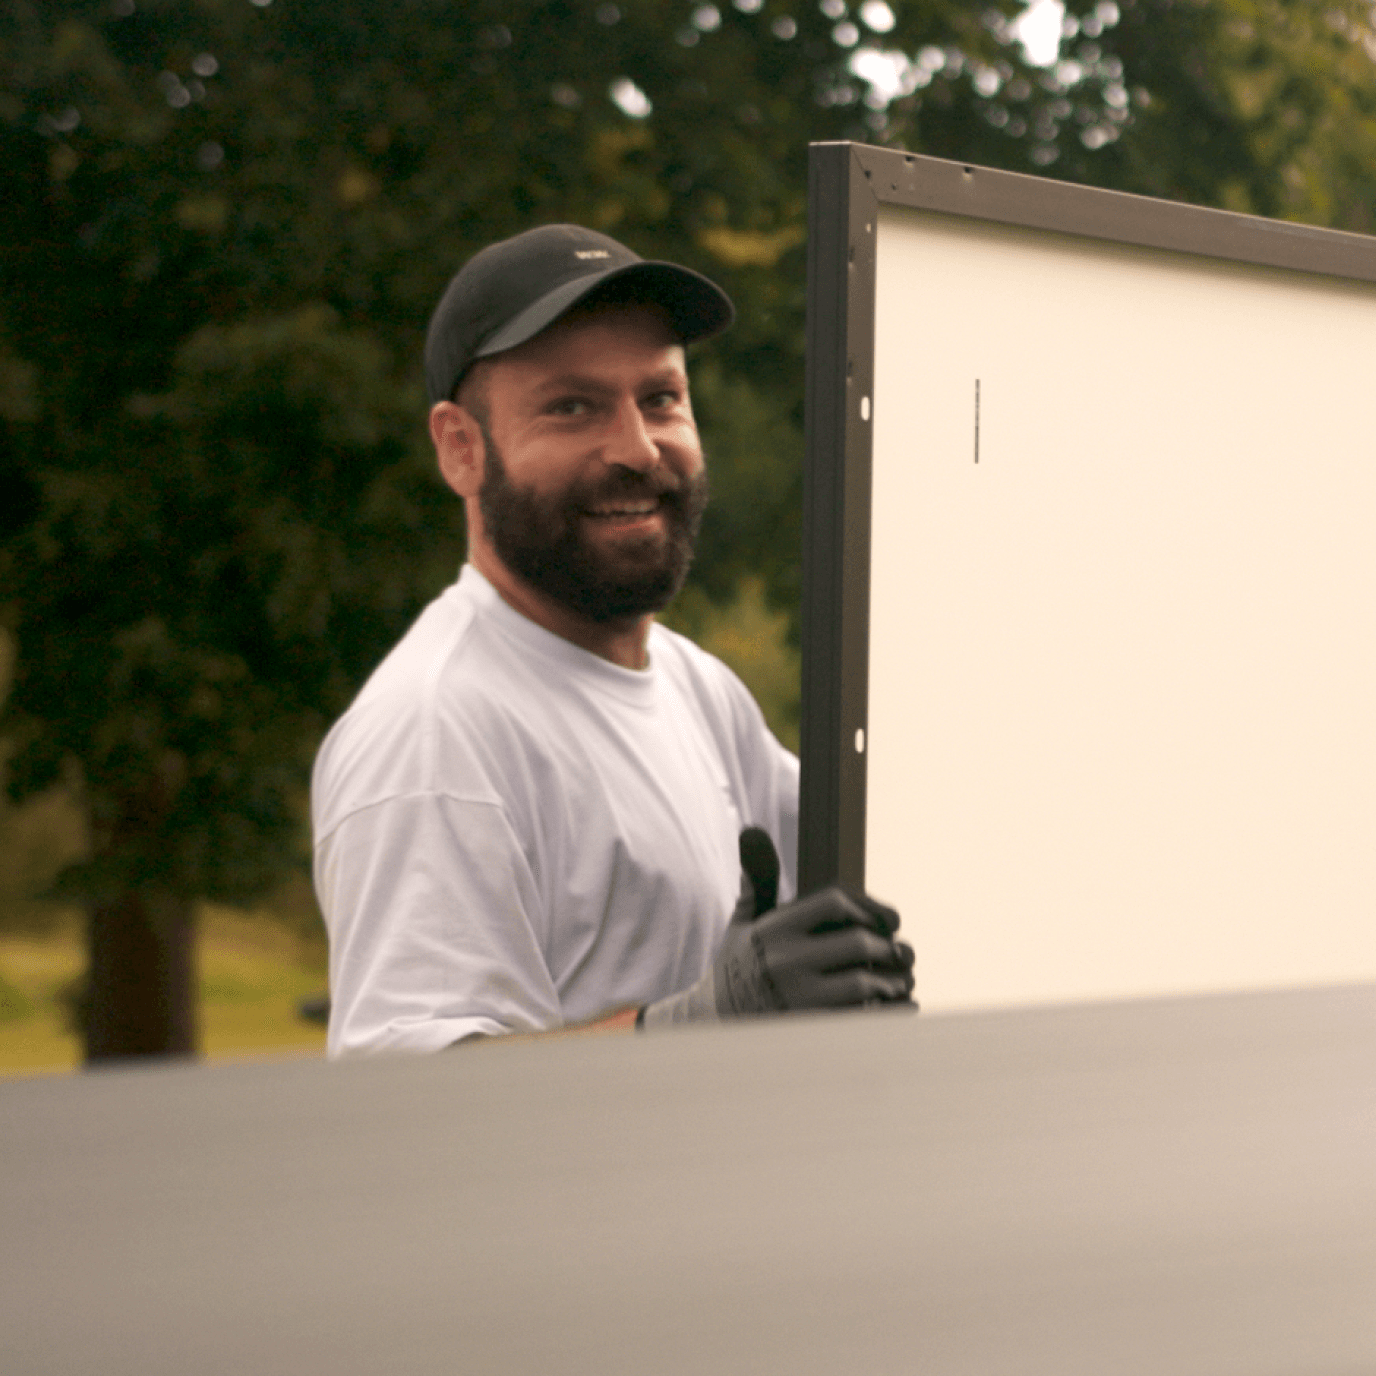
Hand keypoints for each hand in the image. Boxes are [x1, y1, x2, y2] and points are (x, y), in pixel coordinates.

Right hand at [640, 828, 914, 1027]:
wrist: (717, 1023)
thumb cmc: (739, 965)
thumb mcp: (744, 922)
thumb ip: (758, 881)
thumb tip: (752, 831)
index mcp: (776, 930)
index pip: (835, 902)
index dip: (868, 907)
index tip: (886, 921)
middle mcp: (787, 962)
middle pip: (858, 943)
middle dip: (888, 946)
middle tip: (899, 952)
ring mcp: (799, 1000)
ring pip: (866, 983)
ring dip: (893, 979)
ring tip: (899, 979)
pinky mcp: (812, 1031)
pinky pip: (866, 1020)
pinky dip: (892, 1012)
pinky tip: (898, 1005)